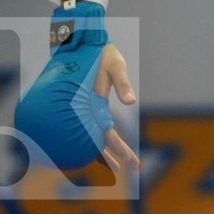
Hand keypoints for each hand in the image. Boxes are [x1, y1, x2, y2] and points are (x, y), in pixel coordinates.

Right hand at [93, 44, 140, 176]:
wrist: (81, 45)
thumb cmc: (102, 54)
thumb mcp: (116, 66)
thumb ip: (123, 83)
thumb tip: (131, 101)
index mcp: (96, 107)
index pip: (109, 136)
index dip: (120, 151)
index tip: (132, 165)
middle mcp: (89, 112)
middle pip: (101, 142)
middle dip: (116, 156)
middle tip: (132, 168)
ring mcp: (86, 110)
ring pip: (93, 137)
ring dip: (104, 152)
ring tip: (114, 167)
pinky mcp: (86, 104)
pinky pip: (89, 127)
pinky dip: (94, 139)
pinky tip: (98, 145)